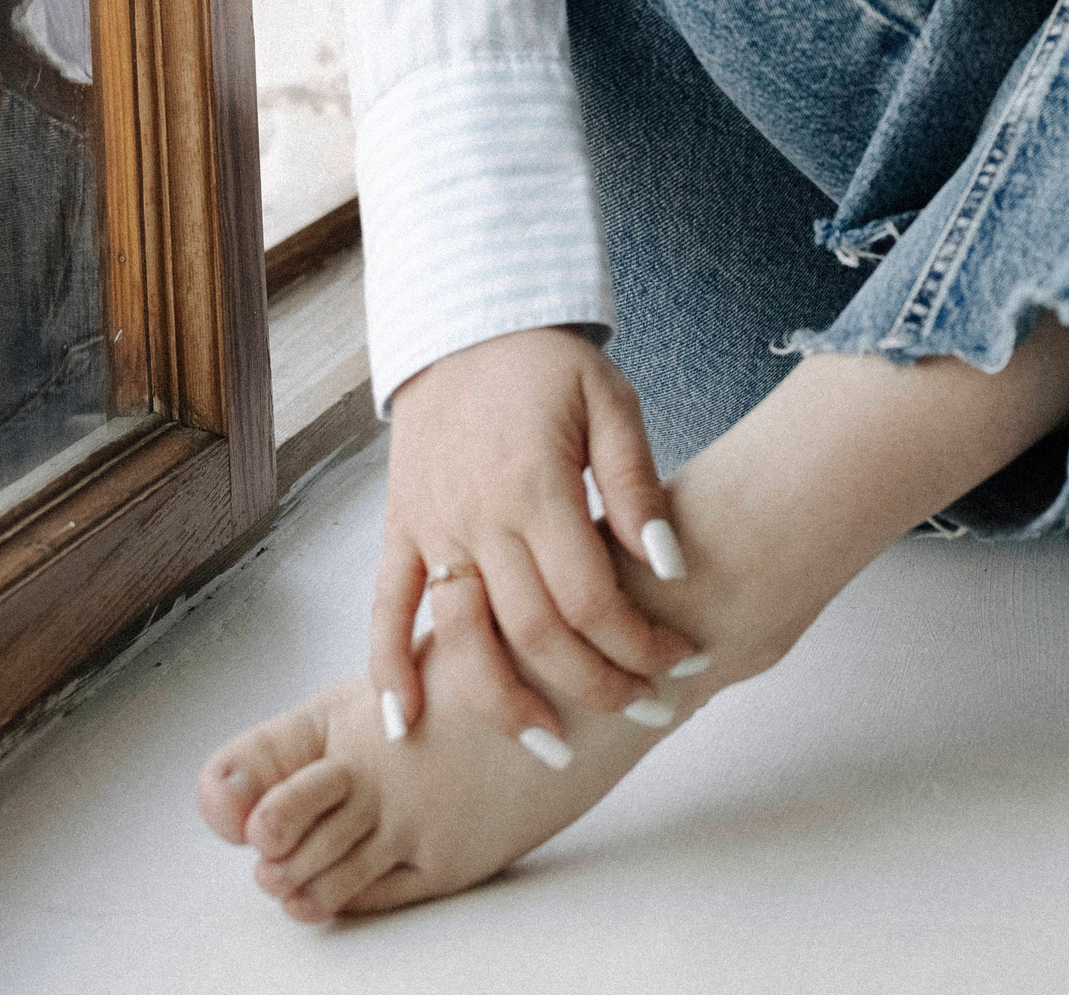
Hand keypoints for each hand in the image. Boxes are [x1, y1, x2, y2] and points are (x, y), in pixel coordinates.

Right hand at [368, 327, 697, 745]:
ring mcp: (432, 527)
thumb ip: (636, 483)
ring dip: (505, 702)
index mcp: (535, 485)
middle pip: (536, 632)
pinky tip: (407, 725)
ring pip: (464, 638)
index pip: (591, 596)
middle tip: (643, 713)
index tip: (681, 661)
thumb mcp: (610, 400)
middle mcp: (478, 516)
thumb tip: (668, 564)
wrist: (465, 321)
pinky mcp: (400, 528)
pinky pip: (387, 609)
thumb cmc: (546, 364)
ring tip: (552, 747)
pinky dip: (389, 670)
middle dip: (595, 684)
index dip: (638, 641)